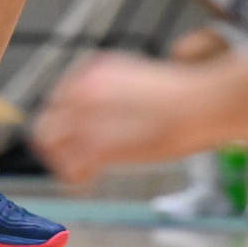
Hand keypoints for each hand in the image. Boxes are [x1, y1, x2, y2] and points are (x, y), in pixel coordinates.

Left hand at [32, 52, 210, 183]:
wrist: (202, 103)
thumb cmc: (179, 96)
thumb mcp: (136, 80)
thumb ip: (109, 94)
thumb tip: (93, 115)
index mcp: (92, 68)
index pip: (57, 99)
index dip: (62, 121)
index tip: (73, 136)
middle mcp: (82, 88)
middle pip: (45, 120)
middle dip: (54, 141)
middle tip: (71, 158)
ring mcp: (87, 115)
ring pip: (50, 142)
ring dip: (62, 159)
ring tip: (83, 170)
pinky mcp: (99, 144)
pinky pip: (71, 166)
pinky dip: (76, 176)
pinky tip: (90, 178)